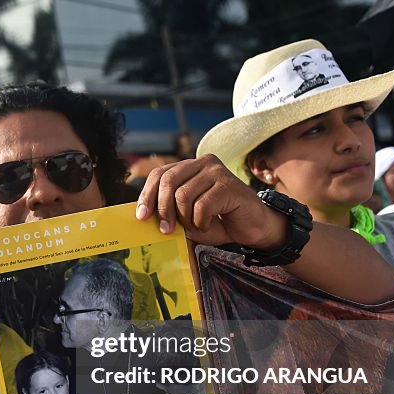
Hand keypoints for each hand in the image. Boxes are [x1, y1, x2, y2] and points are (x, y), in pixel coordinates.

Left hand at [135, 156, 287, 249]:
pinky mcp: (228, 185)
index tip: (141, 216)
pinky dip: (202, 221)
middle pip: (168, 181)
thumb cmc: (218, 221)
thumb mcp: (187, 218)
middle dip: (162, 209)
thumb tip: (144, 216)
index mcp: (189, 167)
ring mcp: (217, 171)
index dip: (147, 195)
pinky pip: (202, 205)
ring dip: (186, 218)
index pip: (160, 174)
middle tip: (165, 230)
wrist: (252, 227)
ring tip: (197, 226)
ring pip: (183, 195)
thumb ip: (169, 213)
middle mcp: (203, 163)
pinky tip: (210, 224)